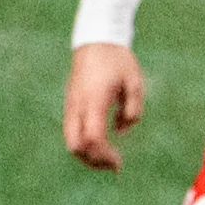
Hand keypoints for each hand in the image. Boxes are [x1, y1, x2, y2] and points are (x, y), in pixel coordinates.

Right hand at [65, 42, 145, 172]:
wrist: (96, 39)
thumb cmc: (118, 60)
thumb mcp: (134, 84)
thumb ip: (132, 111)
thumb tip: (120, 132)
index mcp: (95, 101)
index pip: (93, 139)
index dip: (104, 156)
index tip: (119, 163)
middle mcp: (78, 105)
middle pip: (76, 146)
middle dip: (93, 161)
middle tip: (113, 165)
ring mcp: (71, 104)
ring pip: (70, 141)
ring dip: (87, 154)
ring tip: (107, 158)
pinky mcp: (70, 103)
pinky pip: (71, 131)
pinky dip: (83, 143)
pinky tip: (100, 142)